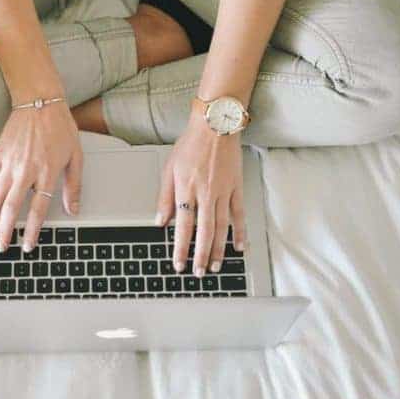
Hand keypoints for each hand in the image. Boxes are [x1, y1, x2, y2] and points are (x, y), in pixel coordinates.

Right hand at [0, 103, 82, 251]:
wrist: (42, 101)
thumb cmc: (61, 127)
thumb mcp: (76, 156)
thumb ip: (74, 185)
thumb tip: (74, 208)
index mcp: (47, 173)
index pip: (38, 209)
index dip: (32, 230)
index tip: (28, 245)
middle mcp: (26, 171)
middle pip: (12, 207)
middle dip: (6, 230)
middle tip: (2, 246)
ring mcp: (10, 162)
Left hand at [155, 108, 246, 276]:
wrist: (215, 125)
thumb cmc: (190, 144)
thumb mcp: (169, 169)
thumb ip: (164, 198)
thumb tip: (159, 222)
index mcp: (186, 189)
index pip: (183, 226)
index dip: (181, 247)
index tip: (178, 263)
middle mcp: (206, 193)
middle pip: (204, 231)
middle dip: (201, 255)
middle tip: (199, 273)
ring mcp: (223, 191)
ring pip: (222, 227)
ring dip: (219, 249)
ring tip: (216, 266)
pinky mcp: (236, 188)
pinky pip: (239, 214)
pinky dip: (240, 232)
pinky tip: (239, 247)